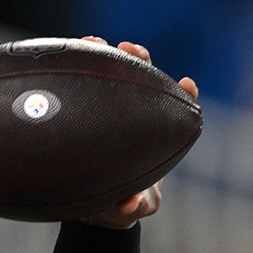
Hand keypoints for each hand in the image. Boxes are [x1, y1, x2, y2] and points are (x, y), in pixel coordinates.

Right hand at [76, 37, 199, 229]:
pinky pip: (75, 85)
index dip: (184, 95)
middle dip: (140, 62)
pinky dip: (72, 68)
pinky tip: (64, 53)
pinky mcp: (78, 110)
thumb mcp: (129, 209)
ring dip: (104, 55)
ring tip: (95, 42)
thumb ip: (132, 207)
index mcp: (153, 139)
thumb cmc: (120, 206)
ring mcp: (106, 113)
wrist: (90, 208)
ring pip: (108, 76)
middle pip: (142, 82)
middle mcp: (132, 120)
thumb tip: (130, 203)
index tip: (188, 83)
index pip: (173, 110)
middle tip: (132, 50)